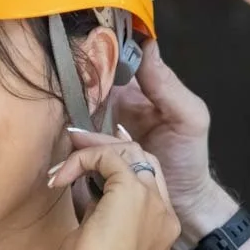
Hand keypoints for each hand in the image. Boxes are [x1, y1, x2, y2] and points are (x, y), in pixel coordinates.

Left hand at [45, 137, 180, 249]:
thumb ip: (99, 220)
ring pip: (130, 152)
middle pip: (145, 160)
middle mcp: (162, 211)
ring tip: (68, 147)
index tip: (90, 163)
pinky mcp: (133, 191)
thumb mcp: (96, 246)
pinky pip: (109, 157)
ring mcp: (152, 199)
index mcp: (158, 228)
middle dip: (109, 148)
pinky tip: (61, 176)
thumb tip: (89, 202)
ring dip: (96, 147)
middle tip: (77, 143)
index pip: (147, 183)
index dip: (119, 166)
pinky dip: (83, 159)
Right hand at [74, 39, 236, 246]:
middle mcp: (115, 105)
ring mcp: (99, 130)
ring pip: (76, 114)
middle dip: (75, 86)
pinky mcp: (90, 154)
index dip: (99, 51)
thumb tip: (147, 46)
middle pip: (88, 87)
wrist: (182, 203)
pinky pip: (76, 143)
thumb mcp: (189, 118)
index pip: (114, 61)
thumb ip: (168, 86)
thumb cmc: (189, 158)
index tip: (83, 47)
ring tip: (60, 119)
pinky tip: (65, 141)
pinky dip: (69, 142)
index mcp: (139, 90)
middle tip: (63, 88)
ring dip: (68, 116)